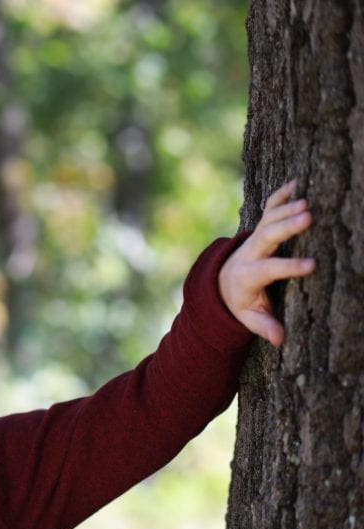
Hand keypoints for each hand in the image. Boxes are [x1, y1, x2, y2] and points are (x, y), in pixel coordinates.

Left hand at [218, 180, 315, 345]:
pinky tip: (296, 183)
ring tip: (307, 200)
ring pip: (268, 221)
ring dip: (286, 209)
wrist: (221, 282)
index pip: (269, 270)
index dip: (289, 267)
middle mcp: (249, 253)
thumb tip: (279, 339)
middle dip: (286, 227)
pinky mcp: (259, 228)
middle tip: (308, 217)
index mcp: (247, 276)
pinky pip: (268, 209)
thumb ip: (263, 326)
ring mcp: (253, 238)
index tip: (312, 265)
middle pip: (266, 238)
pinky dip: (280, 195)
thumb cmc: (240, 302)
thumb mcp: (247, 318)